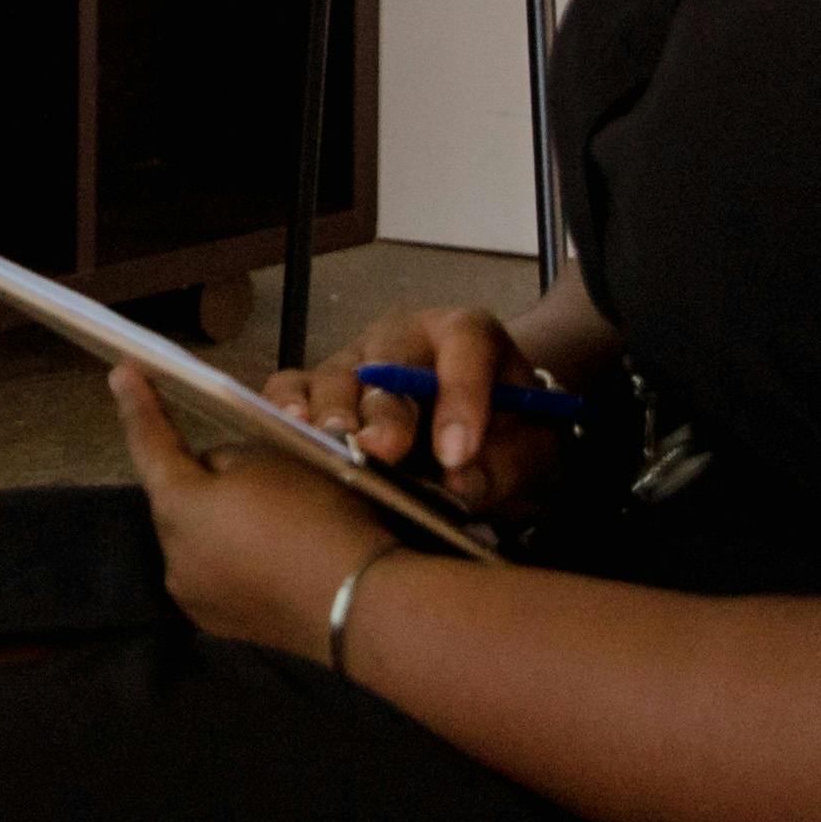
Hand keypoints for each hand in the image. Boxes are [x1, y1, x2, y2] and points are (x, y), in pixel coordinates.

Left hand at [110, 369, 397, 655]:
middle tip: (246, 473)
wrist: (362, 607)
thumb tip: (215, 474)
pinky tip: (274, 559)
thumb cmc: (317, 518)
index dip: (138, 407)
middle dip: (200, 483)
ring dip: (219, 526)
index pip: (149, 445)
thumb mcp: (275, 460)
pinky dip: (236, 561)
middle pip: (178, 502)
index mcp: (178, 507)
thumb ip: (229, 459)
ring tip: (270, 523)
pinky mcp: (222, 628)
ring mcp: (195, 599)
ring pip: (198, 542)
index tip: (121, 375)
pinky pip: (219, 576)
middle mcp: (173, 557)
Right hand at [265, 300, 581, 519]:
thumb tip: (460, 485)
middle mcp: (407, 338)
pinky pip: (292, 386)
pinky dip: (287, 408)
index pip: (466, 345)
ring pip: (337, 375)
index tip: (458, 454)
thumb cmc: (508, 439)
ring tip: (333, 447)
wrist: (486, 437)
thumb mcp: (532, 454)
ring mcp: (357, 359)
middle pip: (390, 360)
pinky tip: (290, 432)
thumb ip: (509, 466)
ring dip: (334, 415)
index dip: (461, 396)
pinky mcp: (319, 385)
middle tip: (383, 450)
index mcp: (468, 336)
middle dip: (386, 410)